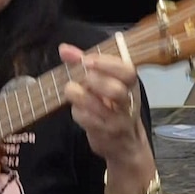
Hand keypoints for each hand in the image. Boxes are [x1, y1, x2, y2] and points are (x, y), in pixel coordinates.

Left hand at [59, 43, 147, 163]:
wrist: (125, 144)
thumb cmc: (112, 107)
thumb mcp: (104, 83)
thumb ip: (84, 64)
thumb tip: (64, 49)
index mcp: (130, 85)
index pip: (127, 71)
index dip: (106, 63)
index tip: (86, 59)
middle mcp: (127, 102)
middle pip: (117, 90)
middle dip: (95, 81)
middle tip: (82, 76)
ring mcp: (117, 121)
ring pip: (101, 108)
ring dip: (81, 96)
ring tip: (71, 89)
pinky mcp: (105, 134)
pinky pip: (89, 121)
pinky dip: (78, 112)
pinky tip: (76, 108)